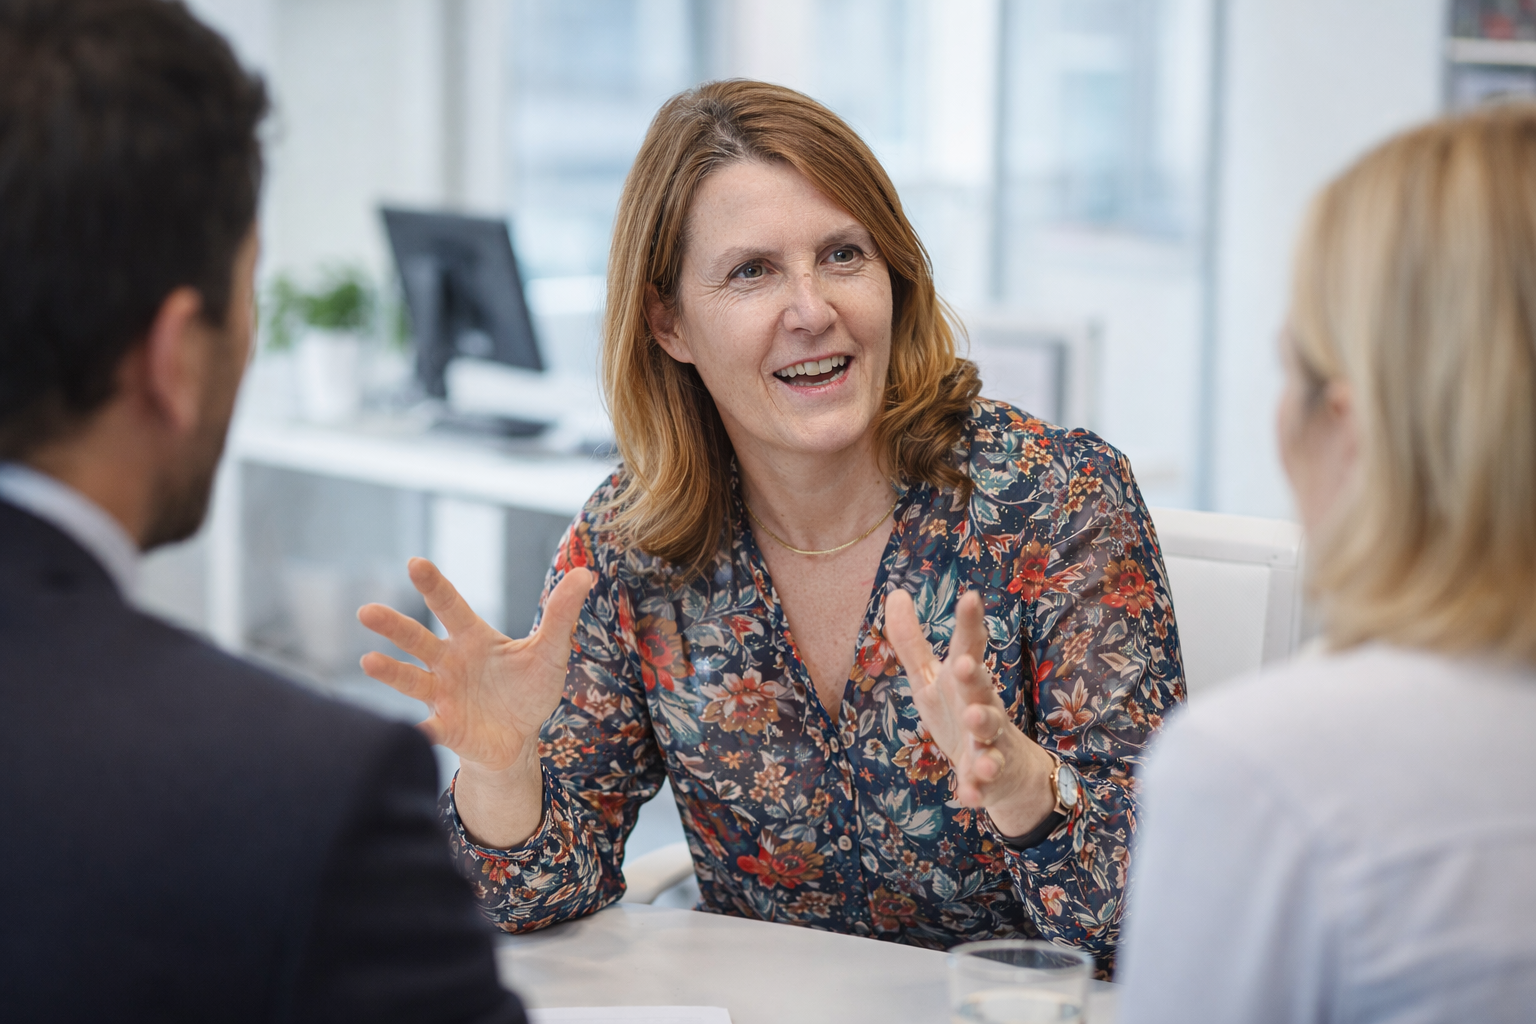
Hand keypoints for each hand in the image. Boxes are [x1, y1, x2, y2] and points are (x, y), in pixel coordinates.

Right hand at [357, 559, 594, 772]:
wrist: (518, 738)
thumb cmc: (527, 689)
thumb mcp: (550, 651)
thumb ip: (561, 614)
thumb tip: (585, 573)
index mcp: (472, 638)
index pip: (450, 606)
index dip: (434, 585)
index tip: (415, 563)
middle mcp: (449, 662)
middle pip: (418, 639)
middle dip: (393, 626)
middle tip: (367, 611)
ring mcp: (443, 696)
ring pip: (412, 680)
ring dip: (391, 672)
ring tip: (368, 661)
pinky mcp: (447, 728)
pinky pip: (429, 729)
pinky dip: (419, 731)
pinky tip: (409, 731)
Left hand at [884, 589, 1056, 837]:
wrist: (1004, 772)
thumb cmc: (959, 713)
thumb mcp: (930, 679)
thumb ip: (912, 641)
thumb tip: (896, 592)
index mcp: (966, 681)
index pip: (969, 647)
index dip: (969, 623)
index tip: (970, 597)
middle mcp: (981, 707)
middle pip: (980, 689)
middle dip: (972, 677)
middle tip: (962, 664)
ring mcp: (988, 743)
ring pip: (989, 735)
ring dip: (981, 727)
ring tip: (973, 721)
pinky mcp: (987, 779)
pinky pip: (982, 784)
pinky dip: (976, 787)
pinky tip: (969, 792)